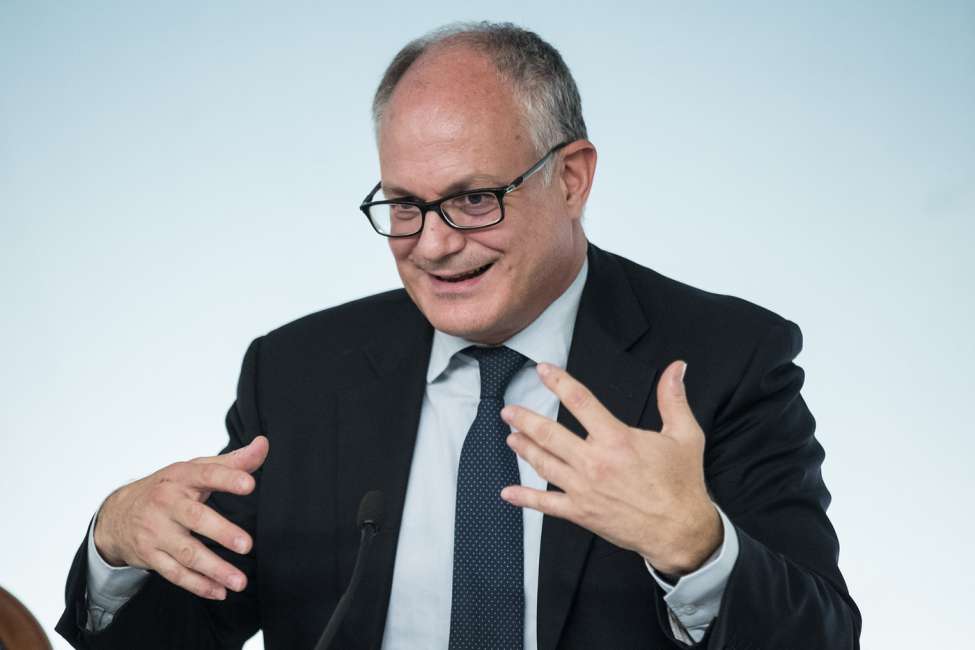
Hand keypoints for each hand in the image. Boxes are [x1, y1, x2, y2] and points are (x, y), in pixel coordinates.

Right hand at [93, 436, 268, 599]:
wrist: (117, 513)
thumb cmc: (166, 488)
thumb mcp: (195, 469)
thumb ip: (232, 462)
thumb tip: (264, 445)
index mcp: (181, 477)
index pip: (206, 474)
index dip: (228, 479)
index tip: (250, 484)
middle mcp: (167, 504)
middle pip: (196, 519)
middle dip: (222, 532)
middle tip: (247, 545)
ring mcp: (156, 532)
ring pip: (186, 553)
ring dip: (215, 569)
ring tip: (240, 581)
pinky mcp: (150, 556)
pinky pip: (175, 574)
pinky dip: (198, 585)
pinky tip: (220, 592)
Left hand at [500, 361, 721, 575]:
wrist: (680, 531)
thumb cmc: (682, 483)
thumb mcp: (685, 435)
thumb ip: (674, 398)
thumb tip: (677, 367)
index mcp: (616, 439)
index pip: (580, 402)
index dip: (558, 382)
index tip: (542, 370)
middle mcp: (594, 462)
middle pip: (549, 434)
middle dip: (525, 420)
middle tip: (509, 411)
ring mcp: (584, 489)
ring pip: (544, 464)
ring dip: (523, 449)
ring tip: (511, 437)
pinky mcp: (581, 512)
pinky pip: (547, 505)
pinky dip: (525, 498)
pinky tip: (508, 493)